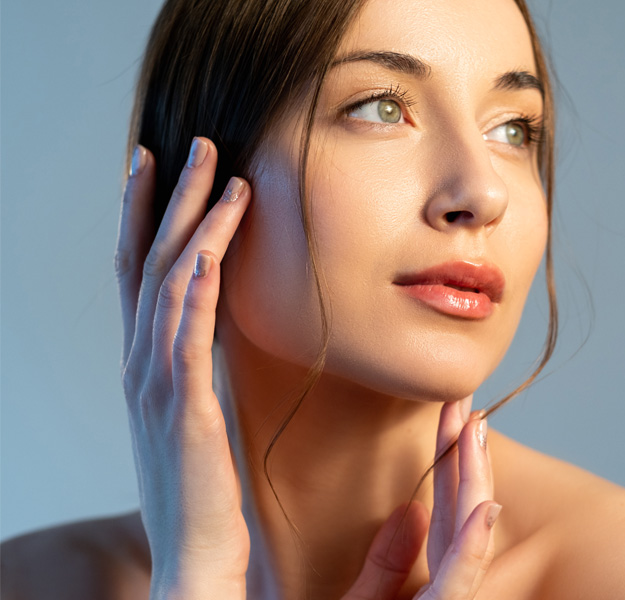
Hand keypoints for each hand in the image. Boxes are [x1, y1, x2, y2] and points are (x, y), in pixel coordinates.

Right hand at [115, 138, 251, 598]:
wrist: (194, 555)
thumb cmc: (199, 489)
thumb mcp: (193, 414)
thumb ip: (195, 369)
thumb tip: (213, 329)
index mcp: (147, 365)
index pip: (141, 274)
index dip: (146, 217)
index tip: (158, 166)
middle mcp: (142, 365)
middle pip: (147, 262)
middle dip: (165, 198)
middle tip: (188, 144)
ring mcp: (157, 383)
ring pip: (167, 282)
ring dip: (191, 223)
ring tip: (217, 171)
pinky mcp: (186, 408)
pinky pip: (186, 333)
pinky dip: (195, 285)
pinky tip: (211, 245)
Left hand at [343, 398, 499, 598]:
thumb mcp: (362, 599)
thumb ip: (385, 564)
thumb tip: (413, 509)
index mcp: (430, 587)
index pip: (446, 516)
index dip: (452, 463)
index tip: (453, 415)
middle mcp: (444, 594)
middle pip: (460, 518)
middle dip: (466, 456)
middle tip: (464, 401)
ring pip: (468, 544)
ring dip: (474, 483)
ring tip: (475, 430)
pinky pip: (454, 586)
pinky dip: (471, 549)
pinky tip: (485, 509)